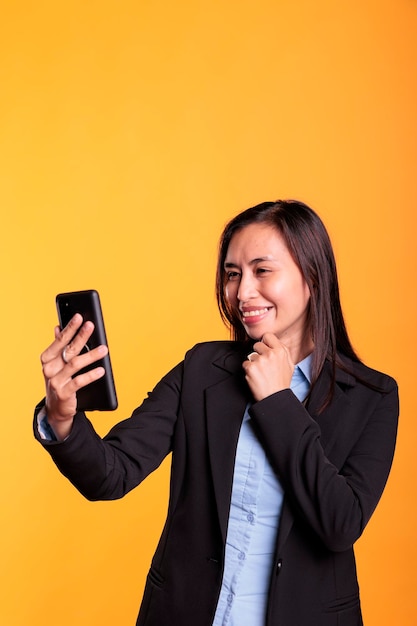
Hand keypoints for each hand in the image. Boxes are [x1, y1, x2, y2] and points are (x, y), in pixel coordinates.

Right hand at [40, 313, 107, 438]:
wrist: (56, 408)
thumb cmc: (59, 380)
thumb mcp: (57, 363)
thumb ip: (58, 346)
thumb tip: (58, 327)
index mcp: (47, 358)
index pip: (60, 340)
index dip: (70, 328)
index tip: (79, 317)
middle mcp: (49, 369)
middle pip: (68, 349)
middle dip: (81, 336)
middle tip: (91, 326)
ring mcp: (55, 381)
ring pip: (75, 364)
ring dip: (91, 356)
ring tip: (104, 349)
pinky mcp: (63, 393)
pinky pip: (79, 382)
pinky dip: (91, 376)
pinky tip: (101, 370)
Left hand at [242, 332, 294, 401]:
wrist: (275, 398)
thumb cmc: (282, 383)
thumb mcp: (289, 365)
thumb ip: (283, 351)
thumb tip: (275, 342)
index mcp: (280, 351)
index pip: (268, 336)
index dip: (265, 342)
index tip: (265, 348)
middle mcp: (270, 354)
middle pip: (257, 345)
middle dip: (258, 353)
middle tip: (263, 364)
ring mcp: (260, 361)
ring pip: (251, 356)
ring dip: (254, 363)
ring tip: (261, 373)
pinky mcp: (251, 368)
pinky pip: (245, 364)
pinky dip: (248, 370)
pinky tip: (256, 377)